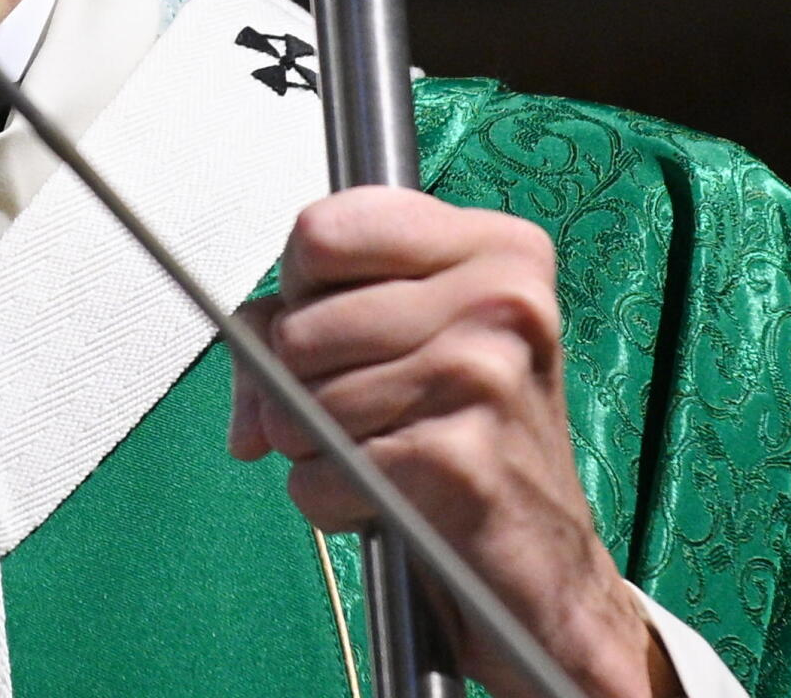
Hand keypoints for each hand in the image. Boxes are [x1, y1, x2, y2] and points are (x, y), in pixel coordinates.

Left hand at [227, 187, 675, 697]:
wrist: (546, 562)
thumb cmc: (473, 436)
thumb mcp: (409, 340)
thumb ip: (303, 323)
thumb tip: (244, 375)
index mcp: (495, 248)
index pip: (322, 230)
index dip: (302, 288)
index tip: (337, 320)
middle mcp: (499, 299)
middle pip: (298, 327)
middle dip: (300, 384)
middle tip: (364, 407)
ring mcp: (483, 376)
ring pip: (299, 402)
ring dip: (316, 447)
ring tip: (381, 453)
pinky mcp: (456, 459)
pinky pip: (319, 475)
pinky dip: (329, 500)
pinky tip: (387, 497)